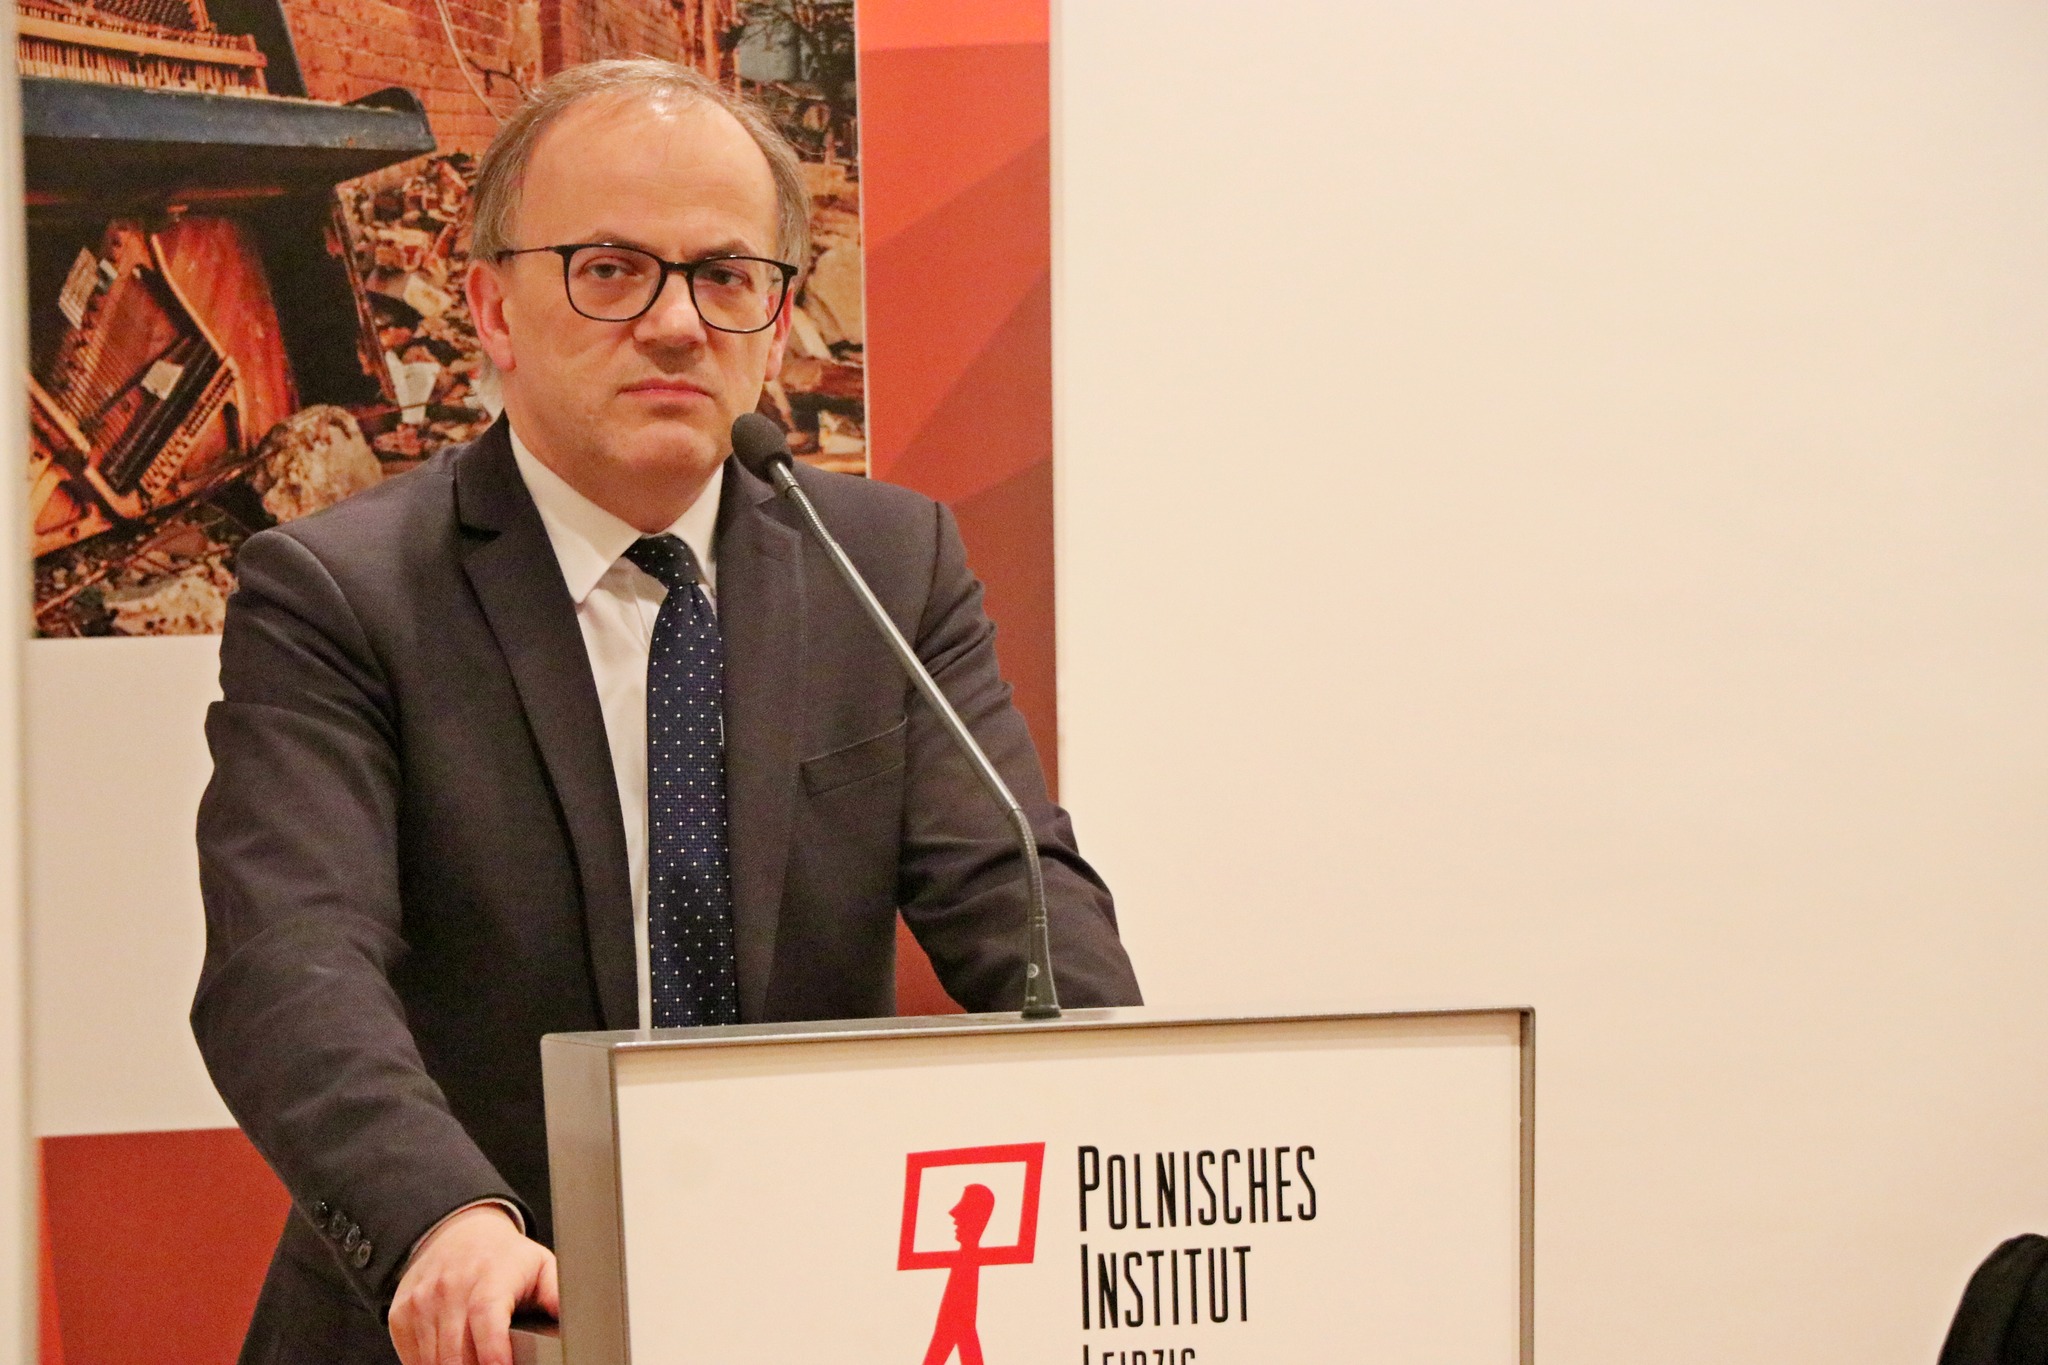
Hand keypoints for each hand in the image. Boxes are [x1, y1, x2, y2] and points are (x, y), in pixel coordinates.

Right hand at [389, 1204, 558, 1364]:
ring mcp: (422, 1301)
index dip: (493, 1351)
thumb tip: (583, 1318)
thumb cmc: (504, 1258)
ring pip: (435, 1360)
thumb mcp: (540, 1266)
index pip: (487, 1315)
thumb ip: (559, 1295)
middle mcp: (451, 1286)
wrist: (456, 1234)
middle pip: (458, 1350)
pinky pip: (413, 1358)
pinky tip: (455, 1361)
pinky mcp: (401, 1315)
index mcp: (491, 1273)